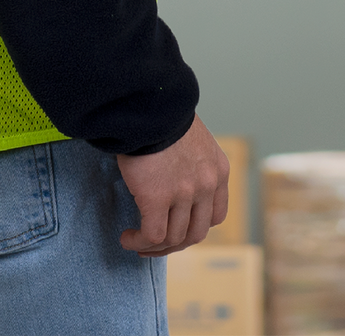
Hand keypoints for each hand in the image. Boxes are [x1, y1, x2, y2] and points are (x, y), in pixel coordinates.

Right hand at [115, 114, 229, 255]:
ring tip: (134, 241)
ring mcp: (184, 193)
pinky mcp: (156, 197)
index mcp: (217, 170)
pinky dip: (139, 241)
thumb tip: (171, 173)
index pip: (215, 216)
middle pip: (195, 233)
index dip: (194, 227)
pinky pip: (152, 234)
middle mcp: (206, 185)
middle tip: (154, 245)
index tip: (176, 229)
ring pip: (173, 238)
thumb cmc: (159, 110)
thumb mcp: (189, 136)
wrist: (145, 98)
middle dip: (175, 245)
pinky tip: (127, 237)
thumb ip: (189, 159)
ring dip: (153, 246)